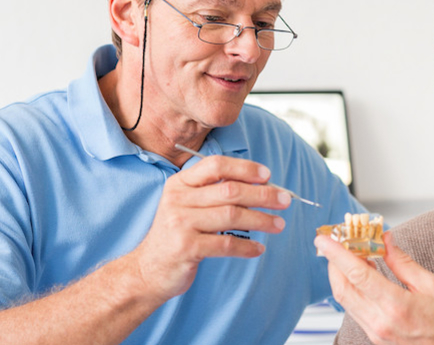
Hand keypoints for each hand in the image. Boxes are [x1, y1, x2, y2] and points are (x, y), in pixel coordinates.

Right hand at [127, 154, 290, 300]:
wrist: (148, 269)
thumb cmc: (178, 234)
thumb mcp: (187, 205)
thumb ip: (214, 192)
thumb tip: (262, 185)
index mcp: (180, 183)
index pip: (215, 165)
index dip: (244, 168)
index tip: (268, 175)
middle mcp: (178, 199)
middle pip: (229, 190)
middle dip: (262, 194)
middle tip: (285, 200)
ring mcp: (180, 224)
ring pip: (232, 216)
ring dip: (261, 220)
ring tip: (279, 224)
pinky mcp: (186, 248)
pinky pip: (225, 244)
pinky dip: (247, 247)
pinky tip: (259, 249)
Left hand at [315, 232, 433, 344]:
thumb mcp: (429, 283)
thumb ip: (401, 261)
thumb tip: (384, 240)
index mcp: (396, 305)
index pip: (357, 275)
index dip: (337, 255)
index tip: (325, 240)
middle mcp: (380, 321)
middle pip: (343, 288)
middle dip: (334, 262)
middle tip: (337, 242)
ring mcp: (374, 330)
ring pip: (344, 299)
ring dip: (340, 275)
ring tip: (350, 255)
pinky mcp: (372, 334)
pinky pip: (353, 308)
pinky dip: (350, 288)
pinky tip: (360, 275)